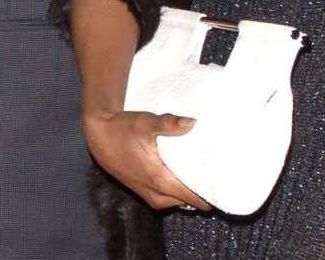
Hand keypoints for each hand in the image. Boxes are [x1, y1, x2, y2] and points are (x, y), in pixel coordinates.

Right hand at [81, 109, 210, 210]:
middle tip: (217, 176)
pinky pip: (168, 198)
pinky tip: (183, 176)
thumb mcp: (145, 122)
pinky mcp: (143, 192)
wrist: (98, 136)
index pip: (194, 198)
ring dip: (189, 192)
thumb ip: (169, 123)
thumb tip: (193, 122)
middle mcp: (156, 194)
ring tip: (203, 175)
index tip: (225, 184)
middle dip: (203, 192)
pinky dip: (177, 191)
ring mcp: (149, 195)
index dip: (210, 194)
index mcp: (160, 181)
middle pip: (189, 202)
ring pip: (177, 201)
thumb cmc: (123, 129)